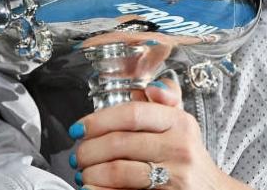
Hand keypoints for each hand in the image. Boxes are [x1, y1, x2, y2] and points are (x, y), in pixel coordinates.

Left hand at [70, 77, 251, 189]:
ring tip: (84, 173)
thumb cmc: (189, 157)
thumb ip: (164, 100)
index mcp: (179, 122)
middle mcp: (179, 146)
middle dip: (89, 150)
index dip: (99, 120)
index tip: (80, 128)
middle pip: (120, 143)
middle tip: (78, 155)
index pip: (133, 113)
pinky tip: (92, 188)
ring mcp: (175, 175)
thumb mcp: (181, 124)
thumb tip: (150, 86)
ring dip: (92, 172)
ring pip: (119, 171)